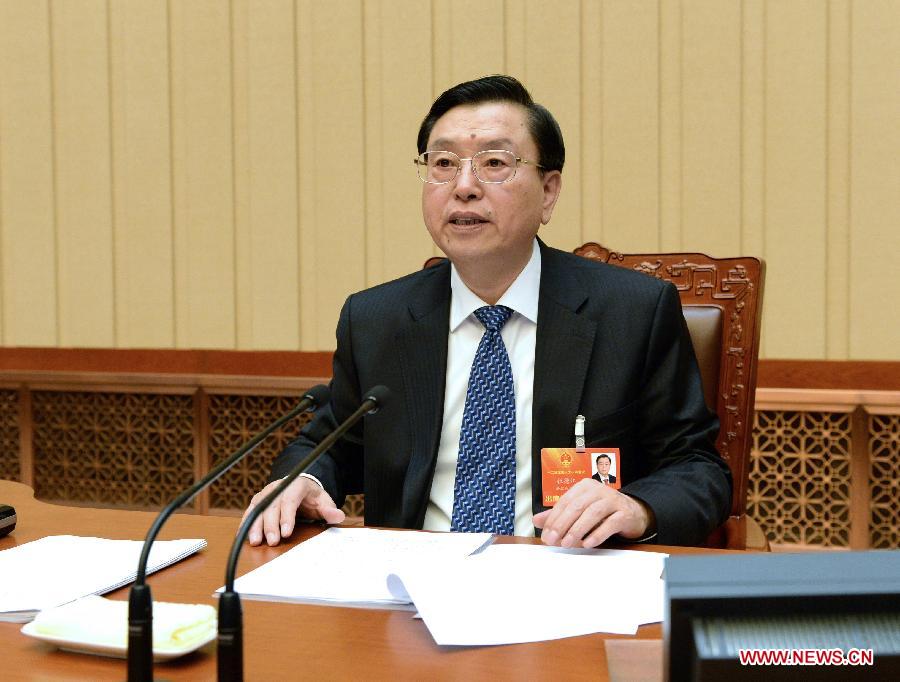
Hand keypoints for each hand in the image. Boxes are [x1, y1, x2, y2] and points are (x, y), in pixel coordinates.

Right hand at [243, 476, 344, 546]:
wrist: (299, 486)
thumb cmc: (312, 497)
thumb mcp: (324, 501)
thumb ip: (330, 510)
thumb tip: (339, 516)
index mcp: (296, 485)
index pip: (289, 500)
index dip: (287, 516)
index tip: (287, 532)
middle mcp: (278, 487)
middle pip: (272, 505)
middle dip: (271, 524)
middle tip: (272, 541)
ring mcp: (266, 493)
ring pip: (258, 508)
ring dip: (255, 525)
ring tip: (256, 541)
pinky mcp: (258, 500)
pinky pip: (250, 511)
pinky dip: (246, 523)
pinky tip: (244, 536)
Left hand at [532, 478, 653, 547]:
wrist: (633, 513)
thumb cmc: (602, 512)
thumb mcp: (580, 511)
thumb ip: (559, 515)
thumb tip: (536, 520)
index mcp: (584, 486)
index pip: (565, 501)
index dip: (553, 518)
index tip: (545, 535)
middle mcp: (598, 490)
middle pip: (577, 506)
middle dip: (562, 524)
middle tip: (553, 540)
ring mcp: (613, 500)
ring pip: (592, 513)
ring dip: (577, 529)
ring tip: (567, 543)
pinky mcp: (625, 513)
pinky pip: (610, 523)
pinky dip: (598, 534)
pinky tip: (588, 544)